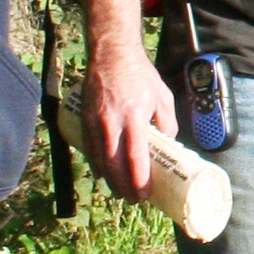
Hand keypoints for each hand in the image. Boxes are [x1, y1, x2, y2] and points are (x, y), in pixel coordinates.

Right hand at [80, 36, 177, 200]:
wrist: (112, 54)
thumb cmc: (141, 75)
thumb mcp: (163, 97)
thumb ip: (168, 122)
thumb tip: (169, 144)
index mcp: (135, 117)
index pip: (135, 157)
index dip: (139, 179)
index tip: (145, 194)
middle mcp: (112, 122)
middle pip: (115, 164)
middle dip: (123, 186)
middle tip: (133, 200)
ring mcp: (96, 121)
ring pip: (100, 159)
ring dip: (110, 180)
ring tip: (120, 193)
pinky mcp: (85, 118)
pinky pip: (89, 147)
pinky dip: (95, 164)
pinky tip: (102, 174)